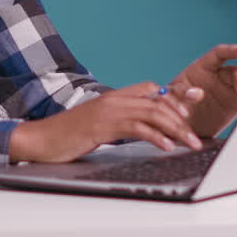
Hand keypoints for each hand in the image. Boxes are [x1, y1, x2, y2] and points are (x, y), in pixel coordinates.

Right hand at [8, 81, 204, 163]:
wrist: (40, 140)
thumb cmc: (68, 136)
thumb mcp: (100, 127)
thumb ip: (121, 124)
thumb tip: (145, 130)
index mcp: (114, 97)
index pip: (152, 90)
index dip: (174, 96)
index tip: (192, 105)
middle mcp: (114, 99)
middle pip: (158, 101)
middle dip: (182, 117)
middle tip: (196, 135)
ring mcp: (108, 111)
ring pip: (152, 113)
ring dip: (175, 129)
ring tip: (190, 143)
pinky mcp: (102, 125)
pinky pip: (136, 128)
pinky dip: (156, 137)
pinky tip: (167, 147)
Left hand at [170, 44, 236, 137]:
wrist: (182, 127)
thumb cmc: (175, 106)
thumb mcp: (172, 97)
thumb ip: (181, 92)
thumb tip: (195, 93)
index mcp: (202, 67)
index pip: (220, 53)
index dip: (233, 50)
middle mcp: (219, 75)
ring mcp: (229, 88)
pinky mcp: (236, 103)